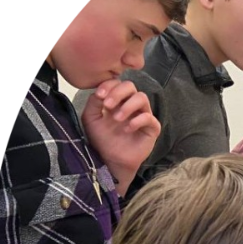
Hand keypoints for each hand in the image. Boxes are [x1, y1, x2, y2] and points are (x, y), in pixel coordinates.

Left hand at [80, 79, 160, 195]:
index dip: (109, 85)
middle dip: (118, 93)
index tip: (99, 96)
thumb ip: (93, 102)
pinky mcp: (152, 128)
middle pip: (130, 86)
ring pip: (142, 97)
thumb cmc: (101, 140)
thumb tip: (100, 91)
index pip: (117, 83)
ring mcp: (142, 115)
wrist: (110, 160)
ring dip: (128, 106)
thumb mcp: (91, 118)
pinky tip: (127, 129)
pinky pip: (149, 117)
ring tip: (117, 119)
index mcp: (117, 101)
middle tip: (108, 105)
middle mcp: (131, 105)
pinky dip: (138, 120)